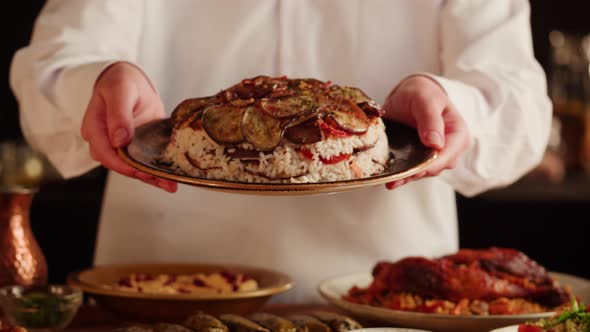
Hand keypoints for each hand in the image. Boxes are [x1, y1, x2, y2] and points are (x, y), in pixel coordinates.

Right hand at [81, 62, 176, 192]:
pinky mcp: (133, 147)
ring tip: (170, 185)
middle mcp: (104, 141)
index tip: (140, 169)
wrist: (129, 81)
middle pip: (118, 164)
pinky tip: (168, 182)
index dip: (121, 163)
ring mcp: (118, 146)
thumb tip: (119, 140)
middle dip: (140, 175)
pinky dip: (154, 173)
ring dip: (150, 178)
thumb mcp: (120, 90)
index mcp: (94, 127)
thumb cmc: (121, 81)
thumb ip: (119, 114)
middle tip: (163, 181)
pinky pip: (141, 163)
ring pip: (131, 166)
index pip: (104, 152)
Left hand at [382, 75, 468, 189]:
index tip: (413, 169)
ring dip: (407, 177)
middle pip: (435, 168)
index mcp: (458, 135)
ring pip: (423, 173)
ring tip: (391, 179)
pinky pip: (412, 171)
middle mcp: (449, 149)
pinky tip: (390, 181)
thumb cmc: (422, 92)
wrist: (409, 93)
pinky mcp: (420, 158)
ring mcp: (434, 156)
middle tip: (396, 176)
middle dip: (416, 173)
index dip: (429, 165)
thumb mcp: (426, 100)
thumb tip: (435, 143)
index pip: (447, 156)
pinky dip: (401, 176)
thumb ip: (430, 119)